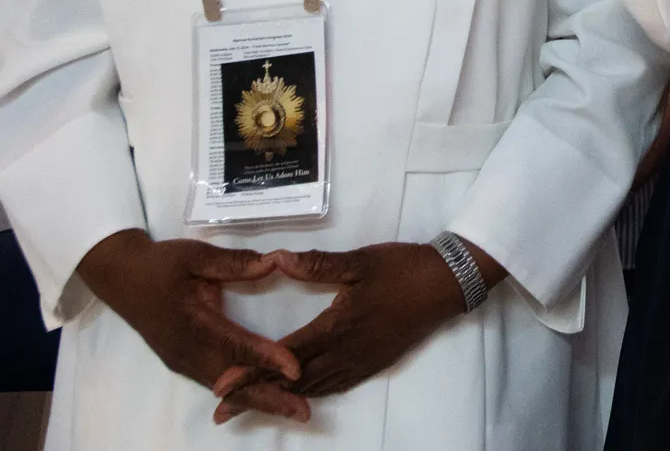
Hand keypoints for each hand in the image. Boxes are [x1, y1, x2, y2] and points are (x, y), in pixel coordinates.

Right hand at [73, 232, 296, 415]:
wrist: (122, 278)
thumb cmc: (161, 264)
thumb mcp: (196, 255)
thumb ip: (235, 262)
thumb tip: (275, 262)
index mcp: (192, 322)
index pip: (234, 343)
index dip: (265, 357)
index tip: (295, 368)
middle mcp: (188, 351)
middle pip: (232, 381)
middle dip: (269, 398)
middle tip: (303, 411)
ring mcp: (184, 362)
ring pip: (225, 388)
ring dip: (258, 400)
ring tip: (292, 409)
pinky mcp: (185, 364)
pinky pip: (217, 383)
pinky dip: (241, 395)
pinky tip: (264, 399)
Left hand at [210, 242, 482, 421]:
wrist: (448, 284)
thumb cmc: (403, 268)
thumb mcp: (360, 261)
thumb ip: (317, 264)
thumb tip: (276, 259)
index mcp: (338, 327)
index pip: (285, 356)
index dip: (251, 371)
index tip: (221, 385)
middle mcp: (347, 353)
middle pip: (293, 381)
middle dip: (256, 394)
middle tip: (223, 409)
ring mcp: (362, 362)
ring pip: (314, 388)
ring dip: (281, 397)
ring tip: (253, 405)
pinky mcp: (375, 363)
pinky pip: (336, 386)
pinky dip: (311, 392)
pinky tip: (302, 393)